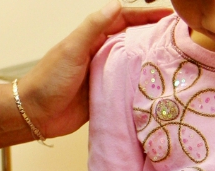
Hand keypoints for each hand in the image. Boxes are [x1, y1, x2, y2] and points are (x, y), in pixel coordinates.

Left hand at [19, 1, 171, 138]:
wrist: (36, 114)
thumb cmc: (49, 80)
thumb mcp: (72, 49)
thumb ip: (93, 27)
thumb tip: (116, 5)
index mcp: (93, 38)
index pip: (124, 19)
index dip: (146, 15)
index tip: (168, 15)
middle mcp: (101, 54)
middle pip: (133, 40)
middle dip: (154, 36)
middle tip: (179, 37)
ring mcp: (104, 75)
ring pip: (133, 64)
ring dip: (150, 61)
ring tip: (175, 61)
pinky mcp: (106, 96)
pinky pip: (128, 87)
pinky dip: (141, 85)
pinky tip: (156, 88)